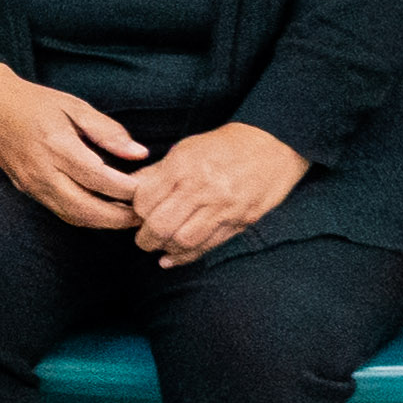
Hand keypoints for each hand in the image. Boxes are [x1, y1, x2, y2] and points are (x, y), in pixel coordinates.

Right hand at [0, 66, 155, 231]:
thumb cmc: (32, 101)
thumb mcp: (73, 105)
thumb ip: (107, 130)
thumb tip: (139, 153)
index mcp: (56, 145)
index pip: (100, 179)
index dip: (128, 189)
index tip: (149, 190)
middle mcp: (42, 171)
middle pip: (87, 208)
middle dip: (119, 218)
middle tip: (144, 215)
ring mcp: (32, 184)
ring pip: (73, 216)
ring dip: (103, 223)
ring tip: (128, 218)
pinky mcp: (27, 190)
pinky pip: (60, 212)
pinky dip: (85, 218)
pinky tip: (102, 213)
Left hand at [115, 123, 311, 264]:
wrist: (273, 146)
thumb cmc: (225, 145)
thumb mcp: (186, 148)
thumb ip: (158, 171)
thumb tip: (130, 189)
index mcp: (183, 166)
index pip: (145, 201)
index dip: (136, 212)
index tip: (137, 215)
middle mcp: (202, 188)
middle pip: (161, 226)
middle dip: (146, 238)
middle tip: (144, 239)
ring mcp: (223, 207)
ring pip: (183, 241)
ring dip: (166, 249)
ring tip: (160, 246)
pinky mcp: (240, 221)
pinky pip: (208, 246)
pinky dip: (186, 256)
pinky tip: (173, 258)